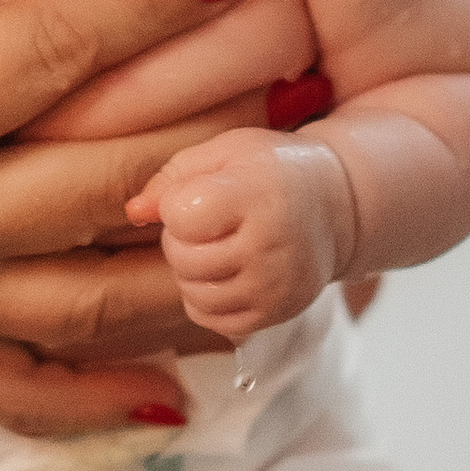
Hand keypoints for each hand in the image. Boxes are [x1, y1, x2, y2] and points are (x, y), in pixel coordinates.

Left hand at [127, 127, 355, 342]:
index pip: (179, 215)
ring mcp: (274, 286)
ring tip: (218, 245)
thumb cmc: (271, 171)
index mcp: (256, 194)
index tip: (203, 193)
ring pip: (193, 292)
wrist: (335, 207)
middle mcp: (270, 245)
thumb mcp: (226, 152)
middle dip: (182, 238)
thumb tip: (134, 212)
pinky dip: (205, 297)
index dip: (178, 203)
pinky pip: (210, 318)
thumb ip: (172, 176)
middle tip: (210, 222)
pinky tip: (226, 271)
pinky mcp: (274, 314)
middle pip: (183, 257)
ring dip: (191, 269)